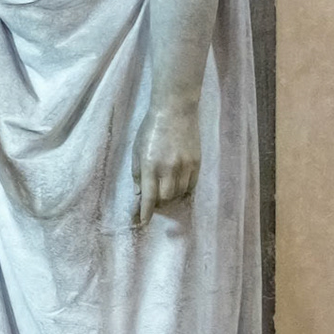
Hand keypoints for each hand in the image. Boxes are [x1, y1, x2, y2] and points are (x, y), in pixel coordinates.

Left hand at [132, 104, 200, 225]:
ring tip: (165, 189)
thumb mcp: (136, 149)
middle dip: (158, 202)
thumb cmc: (150, 128)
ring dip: (170, 196)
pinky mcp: (197, 163)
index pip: (149, 196)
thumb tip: (140, 193)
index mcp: (150, 165)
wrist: (175, 110)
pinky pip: (191, 185)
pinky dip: (184, 189)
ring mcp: (185, 166)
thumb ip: (138, 172)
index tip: (143, 222)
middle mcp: (169, 168)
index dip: (145, 212)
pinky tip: (179, 186)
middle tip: (154, 197)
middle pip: (165, 198)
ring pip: (179, 193)